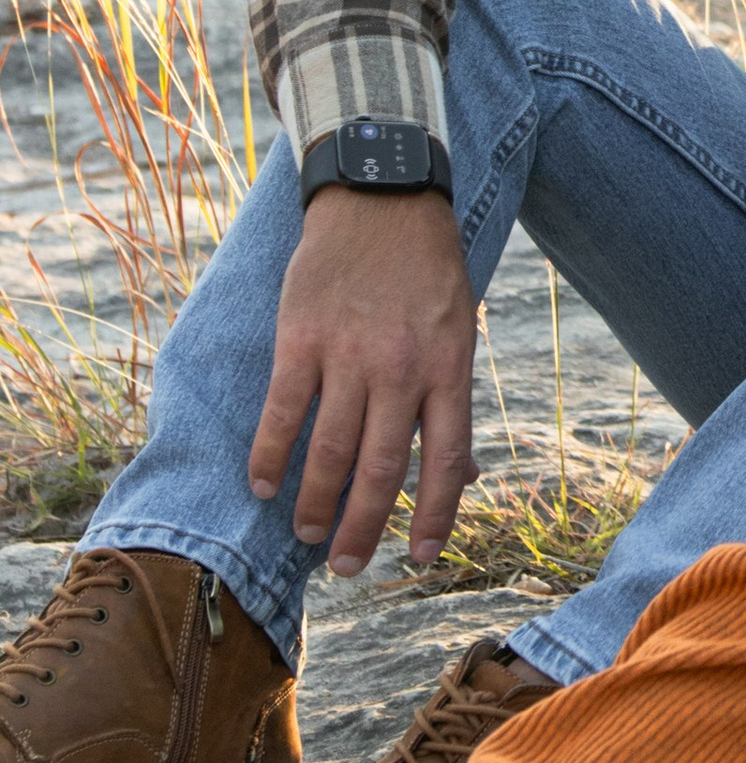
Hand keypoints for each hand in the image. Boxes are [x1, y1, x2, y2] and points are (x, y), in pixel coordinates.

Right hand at [246, 185, 479, 576]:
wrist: (384, 196)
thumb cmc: (427, 269)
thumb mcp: (460, 329)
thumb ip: (451, 397)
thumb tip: (464, 473)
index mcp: (449, 368)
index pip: (446, 461)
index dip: (433, 516)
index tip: (417, 558)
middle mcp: (402, 368)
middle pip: (381, 469)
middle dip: (361, 528)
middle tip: (346, 566)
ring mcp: (349, 353)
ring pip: (330, 450)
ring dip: (314, 503)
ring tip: (305, 534)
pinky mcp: (301, 337)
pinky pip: (284, 410)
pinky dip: (272, 455)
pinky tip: (264, 485)